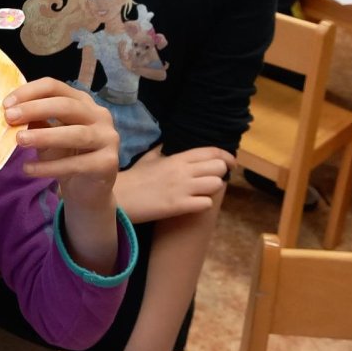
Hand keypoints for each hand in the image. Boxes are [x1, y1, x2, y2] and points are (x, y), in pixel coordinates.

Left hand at [3, 77, 118, 206]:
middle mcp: (99, 115)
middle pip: (66, 105)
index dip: (29, 92)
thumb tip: (9, 111)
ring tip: (18, 141)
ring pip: (76, 134)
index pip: (55, 87)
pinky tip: (29, 169)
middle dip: (35, 109)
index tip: (6, 104)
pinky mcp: (108, 163)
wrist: (87, 190)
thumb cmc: (65, 156)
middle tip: (9, 118)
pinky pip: (76, 163)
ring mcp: (108, 138)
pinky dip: (49, 166)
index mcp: (82, 102)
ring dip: (44, 136)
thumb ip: (35, 121)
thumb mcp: (47, 134)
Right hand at [114, 145, 230, 222]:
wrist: (120, 197)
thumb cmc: (134, 178)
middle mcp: (183, 171)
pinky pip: (206, 204)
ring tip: (202, 192)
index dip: (226, 157)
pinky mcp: (179, 206)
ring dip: (212, 189)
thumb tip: (168, 143)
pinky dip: (203, 204)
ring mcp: (182, 189)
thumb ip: (162, 150)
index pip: (211, 152)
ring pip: (216, 184)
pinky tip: (194, 204)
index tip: (231, 163)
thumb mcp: (149, 158)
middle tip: (211, 180)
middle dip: (219, 174)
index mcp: (177, 158)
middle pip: (218, 167)